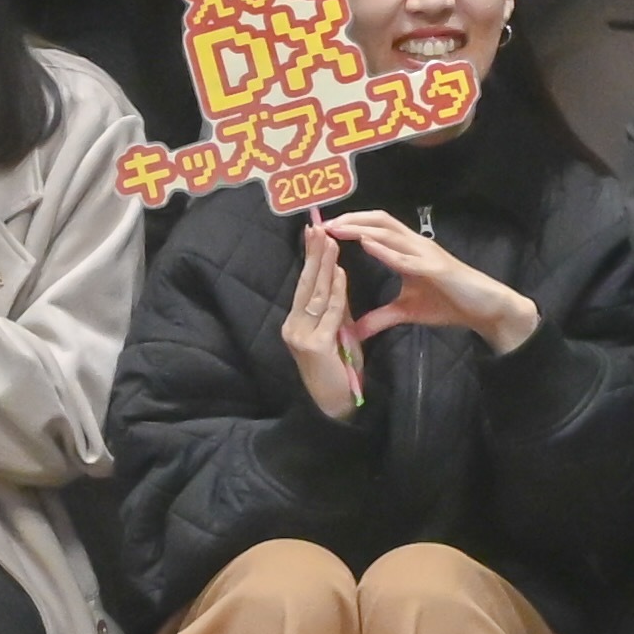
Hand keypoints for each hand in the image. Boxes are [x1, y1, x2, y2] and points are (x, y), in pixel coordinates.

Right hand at [281, 218, 365, 418]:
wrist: (333, 405)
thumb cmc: (337, 371)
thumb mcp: (335, 333)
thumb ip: (334, 309)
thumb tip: (337, 278)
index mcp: (295, 322)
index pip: (304, 285)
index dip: (310, 259)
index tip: (315, 234)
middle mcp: (292, 326)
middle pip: (305, 285)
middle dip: (313, 255)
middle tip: (319, 228)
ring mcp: (301, 336)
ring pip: (316, 295)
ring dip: (325, 266)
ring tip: (330, 242)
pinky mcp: (315, 345)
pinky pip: (329, 313)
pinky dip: (337, 291)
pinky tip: (341, 273)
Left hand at [322, 209, 545, 353]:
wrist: (483, 309)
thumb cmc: (449, 304)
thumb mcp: (407, 313)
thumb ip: (381, 317)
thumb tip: (355, 330)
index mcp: (407, 251)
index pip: (375, 228)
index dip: (351, 224)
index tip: (325, 229)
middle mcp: (415, 245)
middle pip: (379, 221)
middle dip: (350, 220)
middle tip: (323, 225)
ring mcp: (425, 253)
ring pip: (389, 232)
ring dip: (361, 228)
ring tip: (337, 228)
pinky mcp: (435, 267)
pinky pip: (405, 256)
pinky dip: (384, 249)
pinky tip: (367, 244)